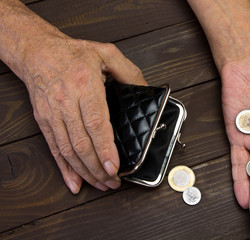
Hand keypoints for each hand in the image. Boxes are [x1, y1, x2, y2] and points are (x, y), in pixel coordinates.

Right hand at [22, 35, 146, 193]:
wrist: (38, 51)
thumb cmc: (72, 53)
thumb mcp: (105, 53)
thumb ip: (129, 71)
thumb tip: (146, 89)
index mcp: (84, 85)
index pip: (95, 122)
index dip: (104, 148)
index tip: (113, 166)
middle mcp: (66, 102)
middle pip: (81, 143)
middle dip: (98, 167)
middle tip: (113, 181)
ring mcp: (53, 114)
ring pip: (68, 150)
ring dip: (85, 171)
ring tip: (100, 184)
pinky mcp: (44, 121)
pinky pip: (54, 149)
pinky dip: (64, 168)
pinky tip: (74, 181)